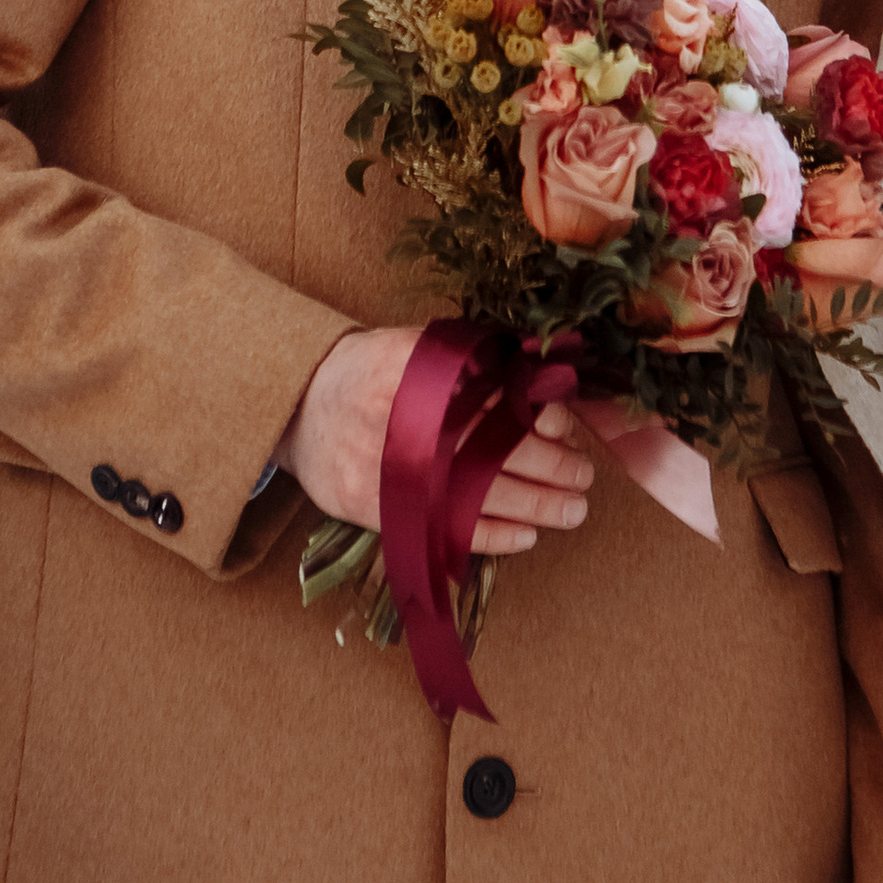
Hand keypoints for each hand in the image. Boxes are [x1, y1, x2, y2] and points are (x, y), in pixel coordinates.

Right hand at [277, 327, 593, 554]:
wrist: (299, 407)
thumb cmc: (370, 371)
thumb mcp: (414, 347)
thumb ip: (469, 359)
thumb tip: (541, 373)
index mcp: (413, 373)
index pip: (490, 397)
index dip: (534, 415)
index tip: (562, 424)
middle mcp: (399, 422)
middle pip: (492, 451)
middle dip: (549, 466)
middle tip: (583, 473)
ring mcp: (386, 471)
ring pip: (476, 496)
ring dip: (535, 506)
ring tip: (573, 508)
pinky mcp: (375, 509)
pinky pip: (442, 529)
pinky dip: (490, 536)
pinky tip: (526, 535)